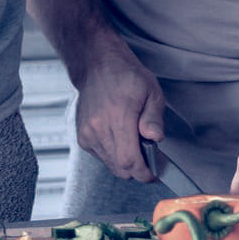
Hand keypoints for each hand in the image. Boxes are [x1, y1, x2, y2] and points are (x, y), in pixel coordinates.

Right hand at [72, 46, 166, 181]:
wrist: (97, 66)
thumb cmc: (126, 76)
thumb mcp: (151, 92)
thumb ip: (154, 118)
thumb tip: (155, 138)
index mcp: (118, 116)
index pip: (129, 160)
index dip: (143, 173)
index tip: (153, 173)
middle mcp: (98, 128)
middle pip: (120, 167)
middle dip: (137, 170)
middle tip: (149, 159)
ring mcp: (88, 134)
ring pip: (110, 165)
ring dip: (125, 163)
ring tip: (134, 144)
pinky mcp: (82, 137)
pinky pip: (101, 157)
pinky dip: (113, 156)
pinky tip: (120, 139)